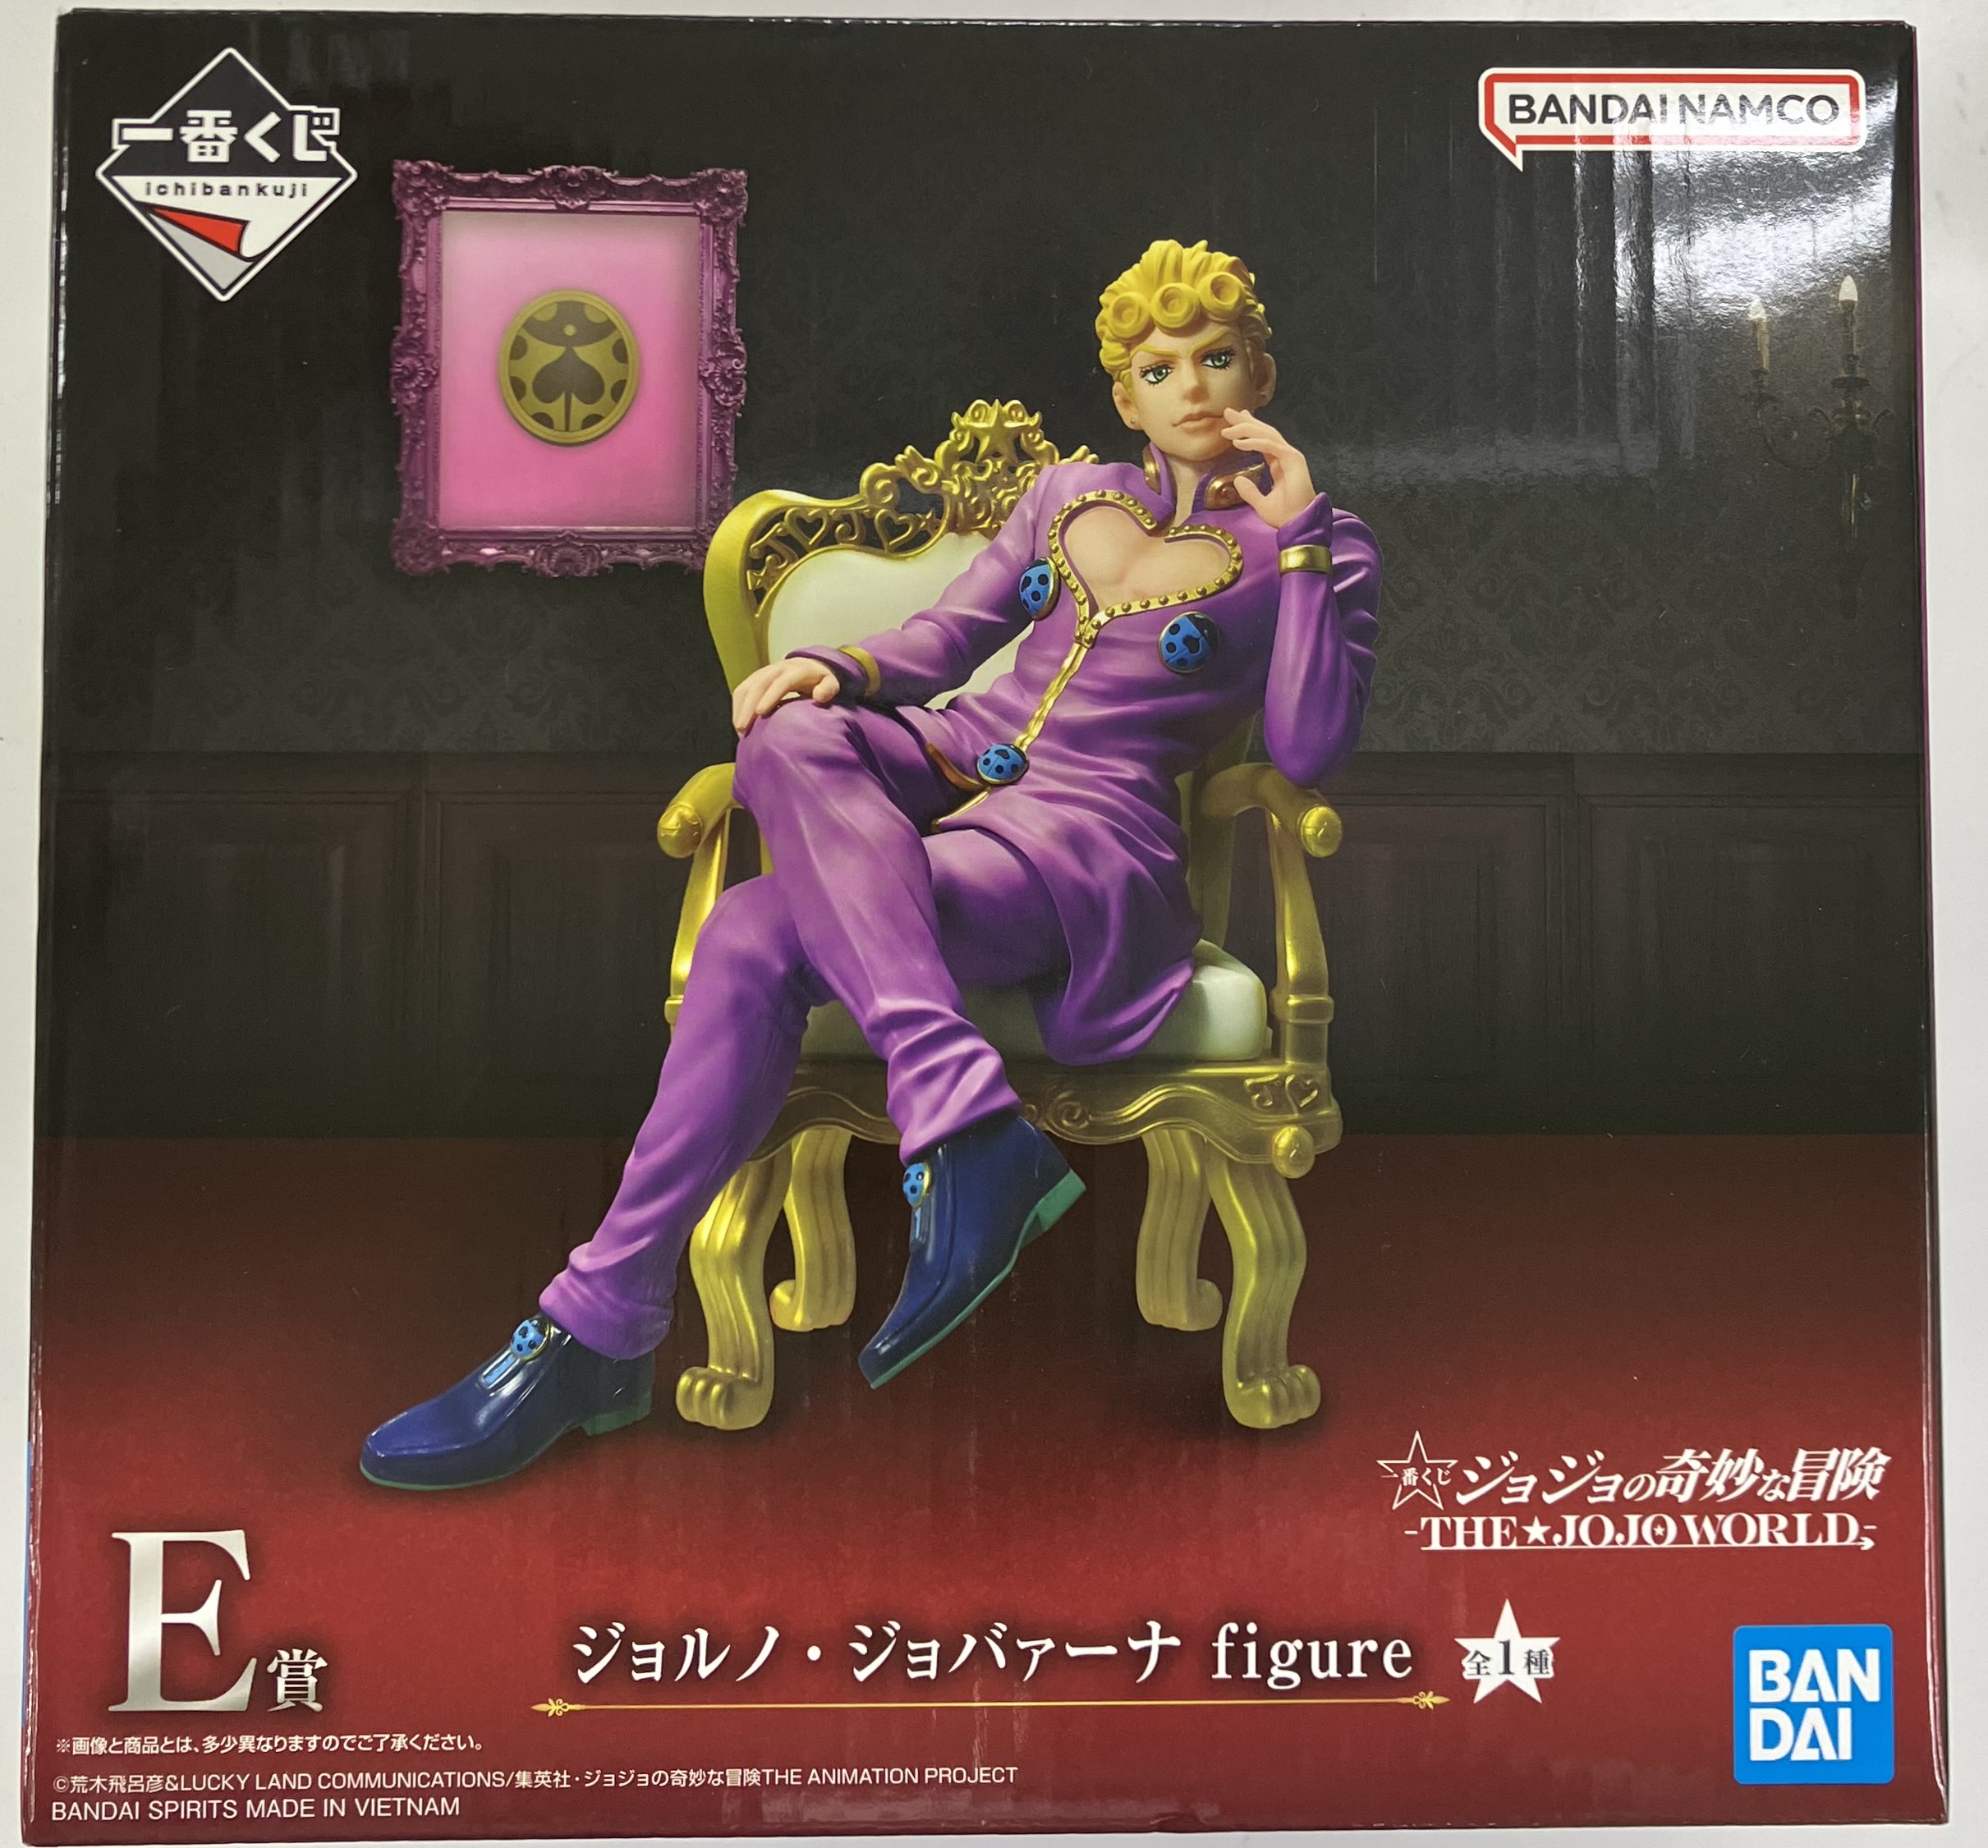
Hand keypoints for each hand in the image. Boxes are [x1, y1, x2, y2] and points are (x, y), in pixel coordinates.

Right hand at [732, 657, 842, 734]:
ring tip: (739, 729)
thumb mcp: (831, 683)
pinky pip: (742, 690)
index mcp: (796, 670)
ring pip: (746, 686)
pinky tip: (739, 723)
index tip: (761, 712)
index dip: (770, 695)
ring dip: (739, 707)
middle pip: (758, 684)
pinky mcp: (756, 678)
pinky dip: (738, 706)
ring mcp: (764, 672)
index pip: (780, 681)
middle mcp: (777, 668)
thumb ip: (828, 689)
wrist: (812, 666)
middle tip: (743, 728)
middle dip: (748, 706)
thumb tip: (819, 697)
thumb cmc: (821, 681)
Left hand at [1220, 409, 1316, 528]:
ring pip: (1267, 435)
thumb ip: (1250, 491)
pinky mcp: (1293, 460)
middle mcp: (1286, 456)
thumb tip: (1237, 481)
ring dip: (1246, 429)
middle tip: (1228, 412)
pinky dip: (1254, 442)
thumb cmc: (1285, 516)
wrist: (1299, 524)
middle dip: (1245, 422)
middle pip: (1264, 432)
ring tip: (1227, 428)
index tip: (1233, 422)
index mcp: (1280, 463)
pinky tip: (1238, 443)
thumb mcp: (1261, 503)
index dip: (1248, 429)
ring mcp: (1291, 456)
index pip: (1263, 440)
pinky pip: (1270, 446)